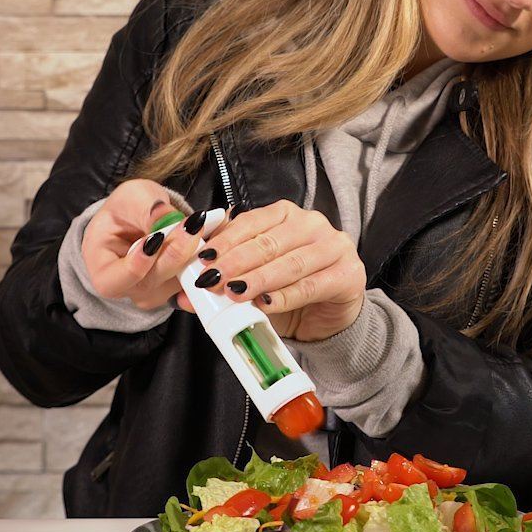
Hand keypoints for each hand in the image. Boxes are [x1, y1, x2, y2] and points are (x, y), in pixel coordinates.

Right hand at [81, 179, 206, 310]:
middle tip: (192, 226)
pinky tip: (205, 236)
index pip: (115, 280)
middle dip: (173, 253)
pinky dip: (199, 259)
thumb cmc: (124, 211)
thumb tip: (165, 217)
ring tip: (198, 226)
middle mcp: (126, 288)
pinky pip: (191, 280)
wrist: (138, 219)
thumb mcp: (130, 198)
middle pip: (151, 283)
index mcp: (101, 269)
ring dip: (191, 256)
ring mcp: (152, 293)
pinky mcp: (174, 289)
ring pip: (174, 283)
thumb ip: (145, 209)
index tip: (156, 238)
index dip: (138, 263)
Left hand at [174, 199, 366, 342]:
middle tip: (211, 279)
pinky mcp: (348, 273)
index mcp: (286, 215)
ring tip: (234, 293)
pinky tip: (266, 304)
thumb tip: (183, 292)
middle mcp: (312, 224)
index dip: (224, 241)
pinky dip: (286, 296)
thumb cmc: (289, 292)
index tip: (201, 259)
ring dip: (258, 279)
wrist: (330, 317)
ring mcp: (334, 246)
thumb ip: (224, 280)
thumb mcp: (254, 281)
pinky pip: (312, 285)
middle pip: (268, 242)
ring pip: (289, 262)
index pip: (250, 223)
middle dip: (236, 261)